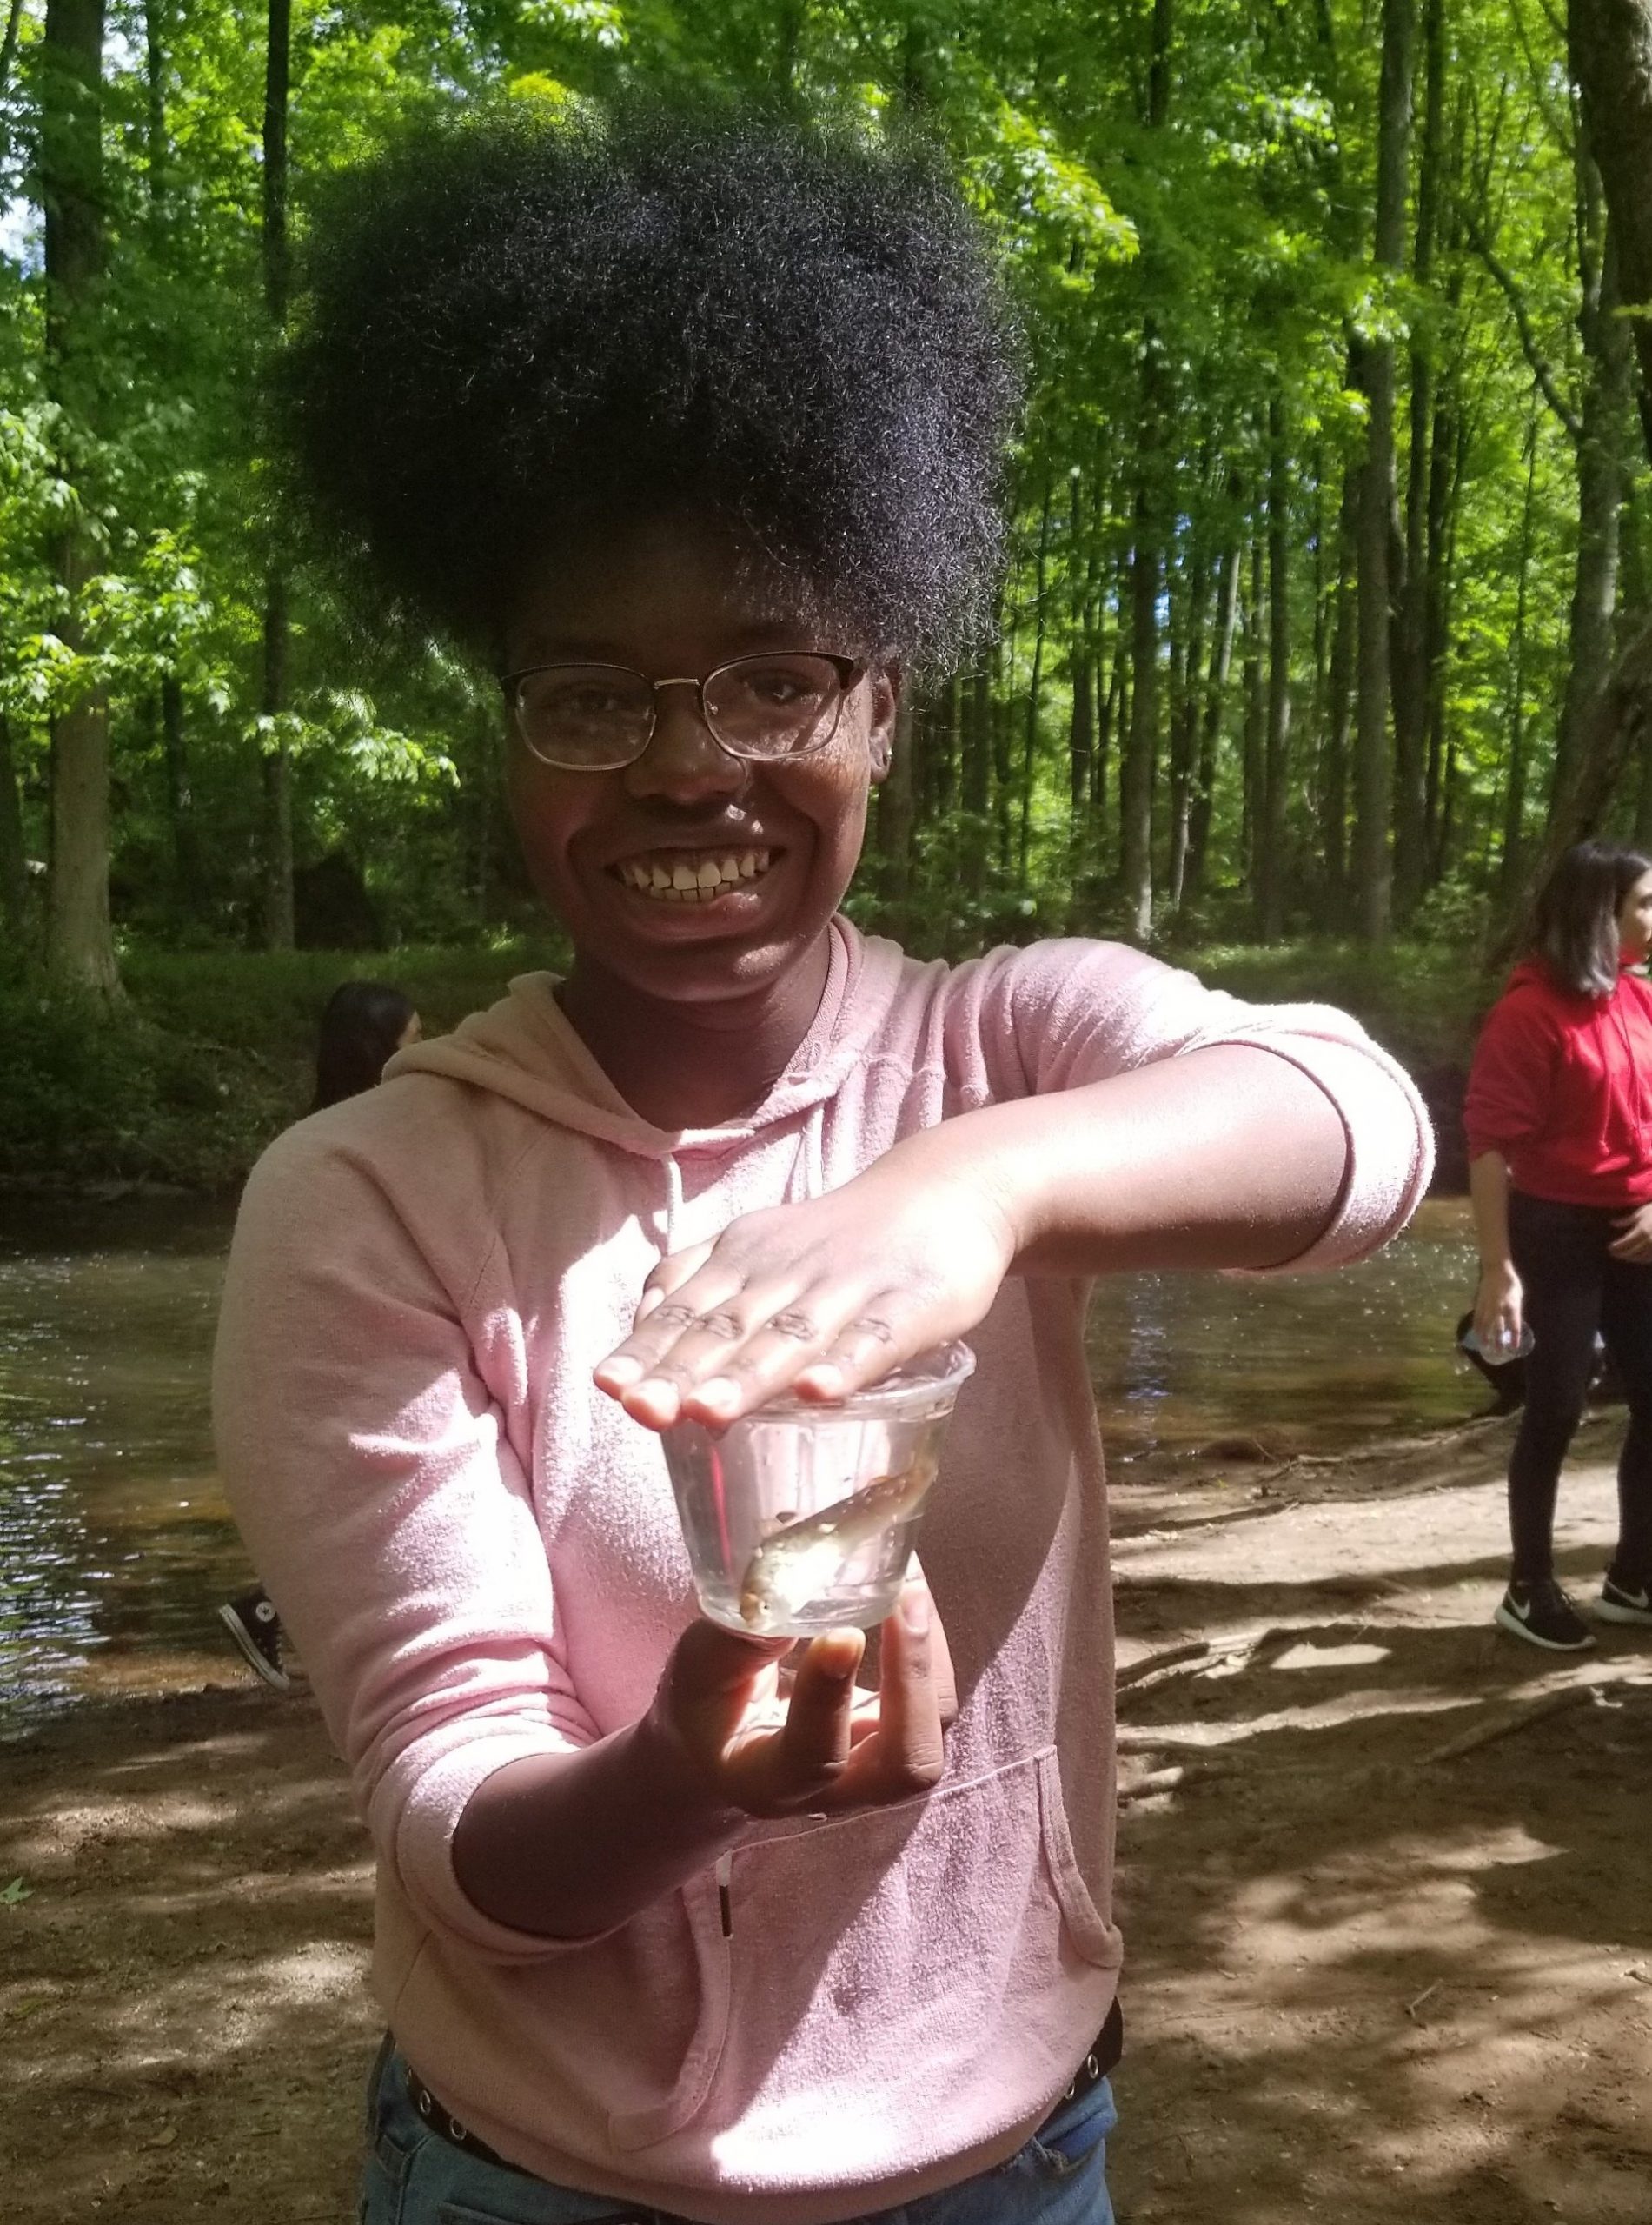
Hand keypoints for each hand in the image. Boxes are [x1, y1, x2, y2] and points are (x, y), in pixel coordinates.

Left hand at [594, 1141, 1014, 1428]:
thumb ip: (696, 1286)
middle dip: (683, 1372)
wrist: (946, 1191)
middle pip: (730, 1327)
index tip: (609, 1387)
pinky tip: (819, 1394)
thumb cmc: (837, 1240)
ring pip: (794, 1335)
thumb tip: (636, 1336)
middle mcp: (789, 1269)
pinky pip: (876, 1338)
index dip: (647, 1349)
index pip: (685, 1309)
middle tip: (643, 1412)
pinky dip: (846, 1366)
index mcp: (744, 1258)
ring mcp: (852, 1286)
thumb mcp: (757, 1248)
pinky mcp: (914, 1303)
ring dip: (749, 1376)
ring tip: (708, 1413)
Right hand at [648, 1577, 956, 1820]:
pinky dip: (930, 1646)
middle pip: (905, 1766)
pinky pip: (934, 1700)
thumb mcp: (699, 1672)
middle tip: (904, 1600)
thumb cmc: (707, 1708)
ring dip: (930, 1657)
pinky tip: (908, 1590)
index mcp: (770, 1782)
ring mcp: (875, 1768)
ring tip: (910, 1586)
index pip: (812, 1756)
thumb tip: (789, 1590)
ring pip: (931, 1731)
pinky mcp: (896, 1735)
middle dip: (915, 1680)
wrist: (721, 1748)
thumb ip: (736, 1641)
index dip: (832, 1697)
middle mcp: (836, 1791)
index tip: (841, 1631)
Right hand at [1473, 1260, 1523, 1353]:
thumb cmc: (1511, 1282)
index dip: (1514, 1337)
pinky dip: (1477, 1326)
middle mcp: (1499, 1308)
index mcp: (1512, 1306)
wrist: (1496, 1269)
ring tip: (1484, 1346)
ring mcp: (1488, 1305)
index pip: (1514, 1325)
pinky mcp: (1479, 1302)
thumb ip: (1515, 1311)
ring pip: (1485, 1324)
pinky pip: (1477, 1317)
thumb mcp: (1518, 1296)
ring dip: (1485, 1336)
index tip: (1514, 1347)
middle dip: (1498, 1340)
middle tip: (1498, 1352)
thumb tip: (1513, 1323)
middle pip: (1498, 1328)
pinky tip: (1476, 1333)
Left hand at [1609, 1204, 1651, 1260]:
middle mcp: (1649, 1241)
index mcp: (1642, 1231)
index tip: (1610, 1248)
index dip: (1616, 1247)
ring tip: (1625, 1256)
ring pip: (1642, 1257)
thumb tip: (1612, 1223)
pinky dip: (1643, 1259)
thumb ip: (1626, 1220)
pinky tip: (1638, 1257)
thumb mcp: (1641, 1214)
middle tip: (1614, 1254)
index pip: (1625, 1243)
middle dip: (1622, 1254)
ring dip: (1632, 1258)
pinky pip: (1650, 1258)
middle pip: (1632, 1252)